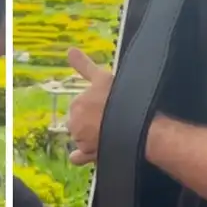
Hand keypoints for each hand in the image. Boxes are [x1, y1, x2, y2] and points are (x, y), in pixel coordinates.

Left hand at [66, 47, 113, 165]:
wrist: (136, 125)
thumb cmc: (121, 99)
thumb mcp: (102, 77)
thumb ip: (84, 65)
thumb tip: (69, 50)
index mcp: (76, 105)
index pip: (80, 105)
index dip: (92, 104)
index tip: (104, 104)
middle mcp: (74, 123)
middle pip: (78, 121)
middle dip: (88, 120)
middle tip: (107, 118)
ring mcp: (81, 140)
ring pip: (80, 137)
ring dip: (88, 135)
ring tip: (107, 131)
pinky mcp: (89, 154)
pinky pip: (79, 157)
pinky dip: (80, 155)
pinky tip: (84, 153)